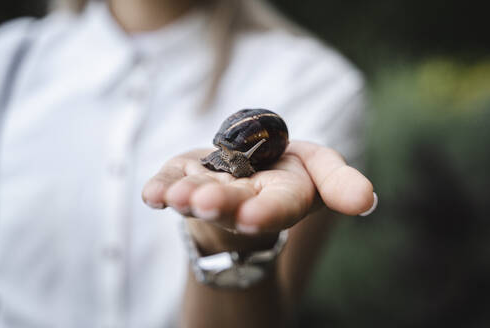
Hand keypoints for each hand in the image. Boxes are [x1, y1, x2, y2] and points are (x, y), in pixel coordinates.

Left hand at [142, 141, 374, 252]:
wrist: (247, 176)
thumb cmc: (285, 173)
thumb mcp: (320, 169)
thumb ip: (339, 184)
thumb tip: (366, 201)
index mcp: (281, 199)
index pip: (279, 208)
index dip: (267, 212)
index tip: (254, 216)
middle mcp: (243, 202)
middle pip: (233, 205)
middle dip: (221, 204)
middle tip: (205, 203)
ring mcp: (210, 192)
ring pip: (197, 197)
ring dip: (185, 198)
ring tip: (175, 198)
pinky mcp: (184, 179)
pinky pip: (169, 185)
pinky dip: (159, 189)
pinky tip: (151, 194)